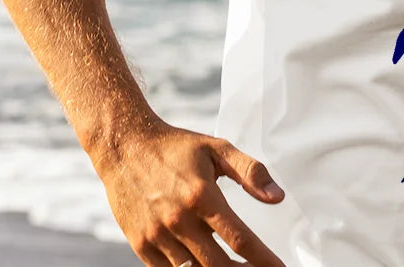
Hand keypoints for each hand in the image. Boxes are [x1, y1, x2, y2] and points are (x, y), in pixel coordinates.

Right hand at [93, 119, 287, 266]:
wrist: (126, 148)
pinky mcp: (141, 246)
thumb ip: (250, 172)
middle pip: (218, 265)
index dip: (262, 258)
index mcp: (201, 196)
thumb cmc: (177, 148)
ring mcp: (157, 237)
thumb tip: (278, 197)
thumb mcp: (217, 148)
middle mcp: (178, 221)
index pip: (238, 238)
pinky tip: (205, 266)